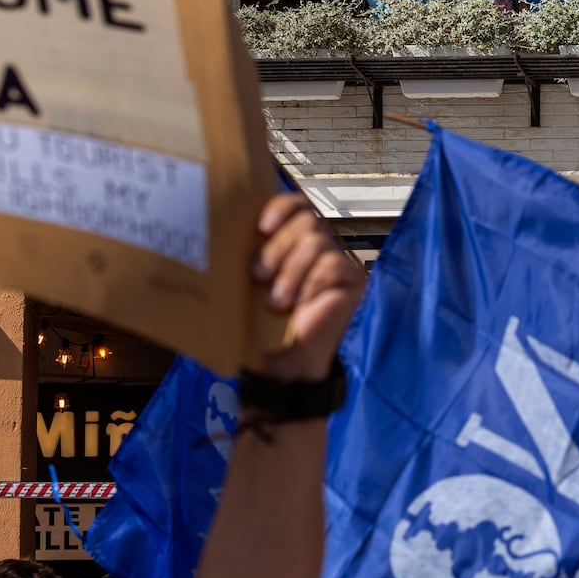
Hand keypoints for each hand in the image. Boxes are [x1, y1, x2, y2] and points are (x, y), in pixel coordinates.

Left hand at [249, 192, 365, 381]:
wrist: (290, 370)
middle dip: (278, 245)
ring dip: (290, 269)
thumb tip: (223, 235)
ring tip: (276, 300)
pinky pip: (331, 264)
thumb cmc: (271, 333)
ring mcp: (341, 266)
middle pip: (307, 219)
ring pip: (316, 240)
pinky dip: (308, 283)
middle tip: (259, 275)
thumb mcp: (255, 291)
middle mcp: (322, 252)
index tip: (261, 225)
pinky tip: (297, 305)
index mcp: (297, 248)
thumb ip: (251, 263)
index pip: (299, 207)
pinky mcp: (354, 282)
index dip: (282, 207)